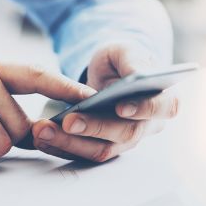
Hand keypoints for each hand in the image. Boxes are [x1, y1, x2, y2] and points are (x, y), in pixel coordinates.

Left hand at [31, 43, 178, 161]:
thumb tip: (136, 75)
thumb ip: (133, 61)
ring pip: (102, 149)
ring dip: (71, 143)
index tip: (120, 106)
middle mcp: (148, 126)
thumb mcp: (126, 51)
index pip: (160, 108)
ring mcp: (125, 140)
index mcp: (163, 100)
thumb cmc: (122, 61)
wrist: (110, 75)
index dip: (142, 109)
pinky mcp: (103, 148)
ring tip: (44, 130)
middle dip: (95, 128)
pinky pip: (83, 153)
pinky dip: (62, 147)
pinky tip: (41, 136)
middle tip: (69, 121)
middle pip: (125, 133)